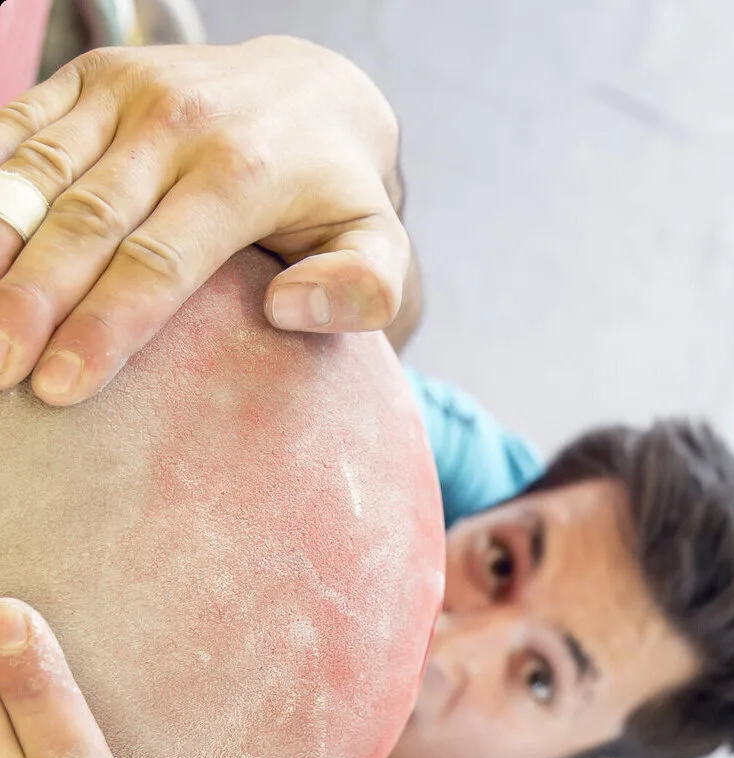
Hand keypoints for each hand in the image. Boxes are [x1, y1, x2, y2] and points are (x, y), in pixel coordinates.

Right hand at [0, 37, 410, 404]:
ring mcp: (125, 92)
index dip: (106, 327)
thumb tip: (288, 310)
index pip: (159, 263)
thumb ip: (363, 288)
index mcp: (244, 173)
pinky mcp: (88, 76)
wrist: (312, 88)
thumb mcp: (379, 243)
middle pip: (85, 224)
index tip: (62, 387)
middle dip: (32, 302)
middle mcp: (177, 124)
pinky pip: (17, 130)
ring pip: (36, 176)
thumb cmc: (337, 195)